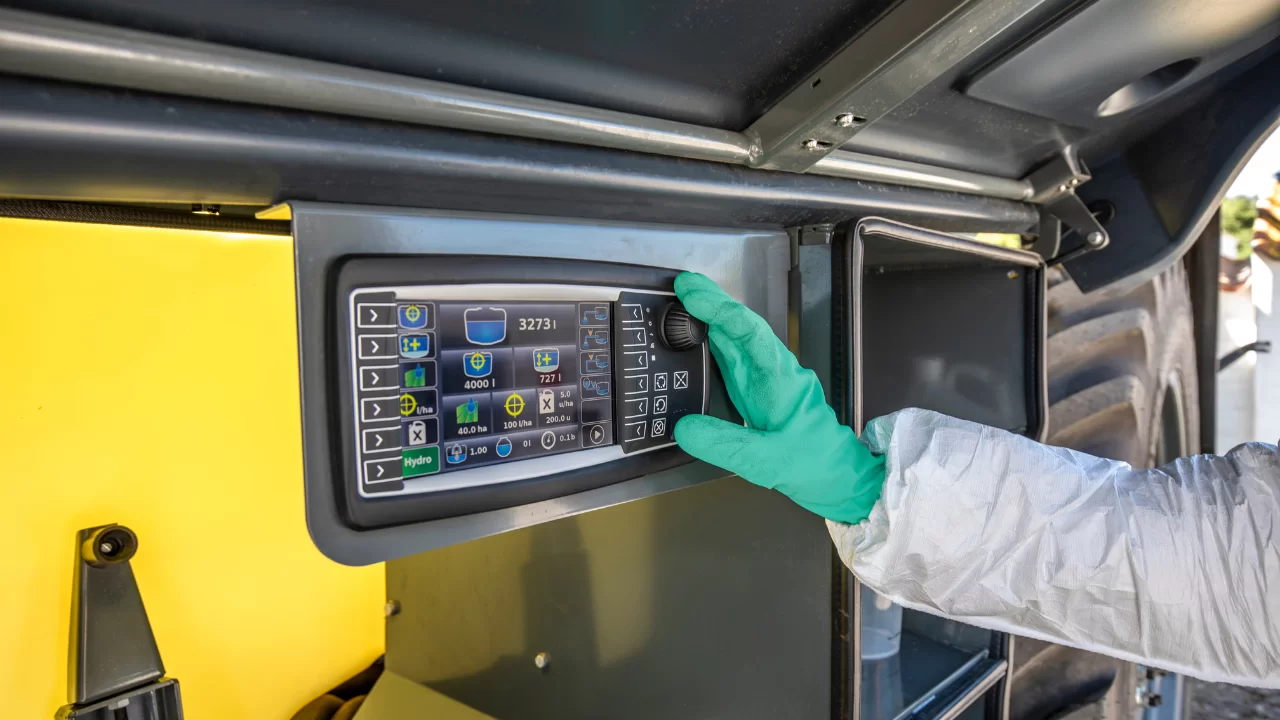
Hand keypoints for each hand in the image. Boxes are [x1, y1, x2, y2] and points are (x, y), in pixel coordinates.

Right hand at [672, 272, 884, 523]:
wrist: (835, 476)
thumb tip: (684, 428)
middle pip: (741, 327)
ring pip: (736, 339)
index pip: (749, 332)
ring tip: (682, 301)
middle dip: (712, 302)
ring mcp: (765, 379)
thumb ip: (724, 445)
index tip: (692, 293)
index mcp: (780, 379)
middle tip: (680, 283)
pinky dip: (713, 341)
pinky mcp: (758, 391)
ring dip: (711, 318)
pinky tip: (697, 336)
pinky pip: (733, 358)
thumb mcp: (766, 461)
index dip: (720, 309)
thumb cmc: (812, 464)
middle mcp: (773, 371)